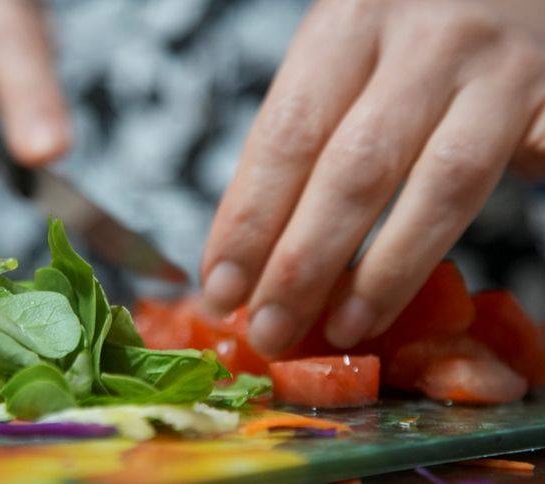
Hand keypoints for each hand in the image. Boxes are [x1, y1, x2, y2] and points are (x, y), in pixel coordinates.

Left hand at [202, 0, 544, 357]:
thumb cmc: (408, 31)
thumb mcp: (344, 55)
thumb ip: (307, 133)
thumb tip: (250, 250)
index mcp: (347, 24)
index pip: (285, 137)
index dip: (250, 221)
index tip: (220, 289)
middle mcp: (422, 39)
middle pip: (353, 170)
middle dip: (302, 265)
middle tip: (267, 331)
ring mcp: (498, 70)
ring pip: (439, 187)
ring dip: (384, 274)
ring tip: (342, 329)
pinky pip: (530, 171)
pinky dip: (481, 236)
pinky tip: (441, 297)